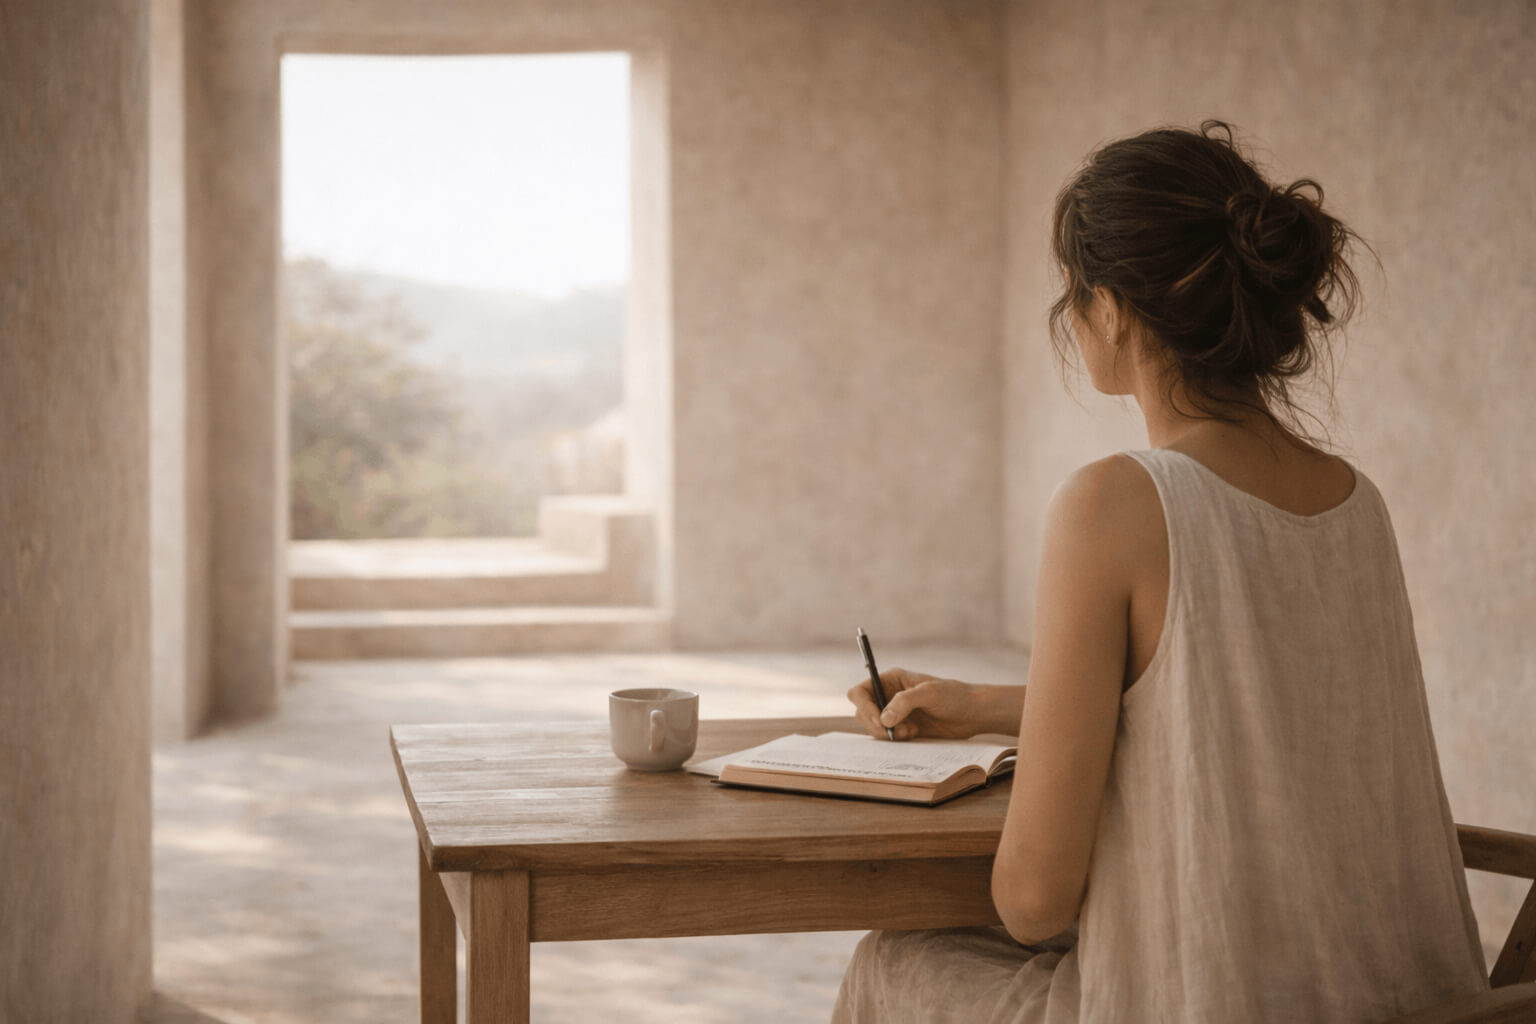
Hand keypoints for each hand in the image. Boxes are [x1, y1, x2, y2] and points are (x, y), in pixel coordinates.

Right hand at [846, 668, 979, 740]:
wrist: (972, 713)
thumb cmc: (953, 696)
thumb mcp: (929, 693)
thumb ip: (904, 702)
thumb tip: (883, 718)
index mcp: (890, 680)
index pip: (860, 692)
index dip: (863, 707)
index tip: (878, 721)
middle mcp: (888, 695)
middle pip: (862, 712)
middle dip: (876, 724)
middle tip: (894, 732)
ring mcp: (895, 713)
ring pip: (873, 726)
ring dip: (887, 733)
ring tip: (909, 731)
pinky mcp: (902, 728)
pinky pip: (887, 736)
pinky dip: (895, 739)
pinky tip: (914, 734)